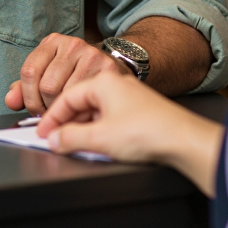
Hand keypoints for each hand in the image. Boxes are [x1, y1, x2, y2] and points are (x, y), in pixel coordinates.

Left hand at [4, 33, 129, 114]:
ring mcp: (90, 54)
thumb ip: (24, 89)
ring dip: (64, 111)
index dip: (29, 98)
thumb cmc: (73, 73)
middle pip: (47, 86)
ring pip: (66, 94)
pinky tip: (81, 110)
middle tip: (53, 112)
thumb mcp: (46, 75)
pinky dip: (80, 112)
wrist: (109, 65)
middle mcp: (71, 44)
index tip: (36, 108)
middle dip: (47, 107)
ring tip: (67, 111)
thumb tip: (10, 101)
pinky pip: (86, 98)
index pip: (29, 72)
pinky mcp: (106, 67)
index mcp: (51, 43)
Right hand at [35, 71, 222, 195]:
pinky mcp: (138, 112)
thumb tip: (54, 140)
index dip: (51, 117)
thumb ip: (71, 139)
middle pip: (80, 102)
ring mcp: (128, 98)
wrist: (185, 140)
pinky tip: (95, 145)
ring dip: (81, 128)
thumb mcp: (100, 138)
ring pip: (94, 111)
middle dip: (65, 123)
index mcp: (104, 81)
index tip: (42, 133)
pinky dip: (97, 130)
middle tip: (54, 141)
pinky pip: (108, 118)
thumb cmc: (148, 131)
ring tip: (72, 145)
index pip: (66, 97)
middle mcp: (115, 85)